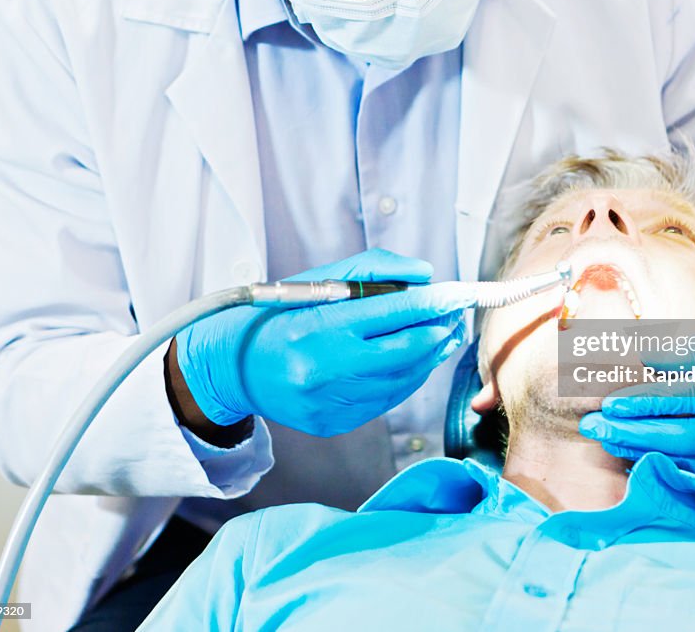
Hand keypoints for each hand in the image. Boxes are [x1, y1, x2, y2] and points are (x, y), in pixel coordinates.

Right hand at [175, 249, 473, 435]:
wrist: (233, 365)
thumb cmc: (280, 314)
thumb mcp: (319, 280)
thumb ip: (374, 270)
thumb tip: (426, 276)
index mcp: (321, 326)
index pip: (396, 312)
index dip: (436, 303)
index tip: (461, 293)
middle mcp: (326, 368)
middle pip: (409, 352)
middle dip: (441, 331)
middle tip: (458, 314)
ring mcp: (330, 401)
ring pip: (404, 379)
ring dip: (431, 356)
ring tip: (444, 334)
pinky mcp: (332, 423)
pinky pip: (386, 400)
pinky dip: (407, 378)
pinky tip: (416, 361)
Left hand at [579, 291, 694, 486]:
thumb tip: (648, 361)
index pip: (687, 399)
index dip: (643, 402)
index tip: (608, 402)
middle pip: (683, 439)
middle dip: (632, 434)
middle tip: (592, 427)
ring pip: (692, 462)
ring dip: (645, 452)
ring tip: (608, 440)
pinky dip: (673, 464)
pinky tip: (642, 453)